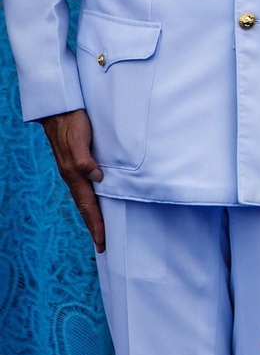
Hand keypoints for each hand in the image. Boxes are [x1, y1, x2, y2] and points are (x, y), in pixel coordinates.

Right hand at [41, 109, 103, 251]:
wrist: (60, 108)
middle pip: (85, 206)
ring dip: (93, 216)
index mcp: (74, 174)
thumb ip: (84, 159)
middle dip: (94, 226)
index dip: (96, 223)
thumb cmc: (71, 122)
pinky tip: (96, 202)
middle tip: (103, 246)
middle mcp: (74, 175)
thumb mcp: (78, 139)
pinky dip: (91, 200)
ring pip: (84, 199)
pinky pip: (84, 188)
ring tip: (100, 231)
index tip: (103, 241)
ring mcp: (74, 170)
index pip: (88, 204)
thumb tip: (97, 177)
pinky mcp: (77, 163)